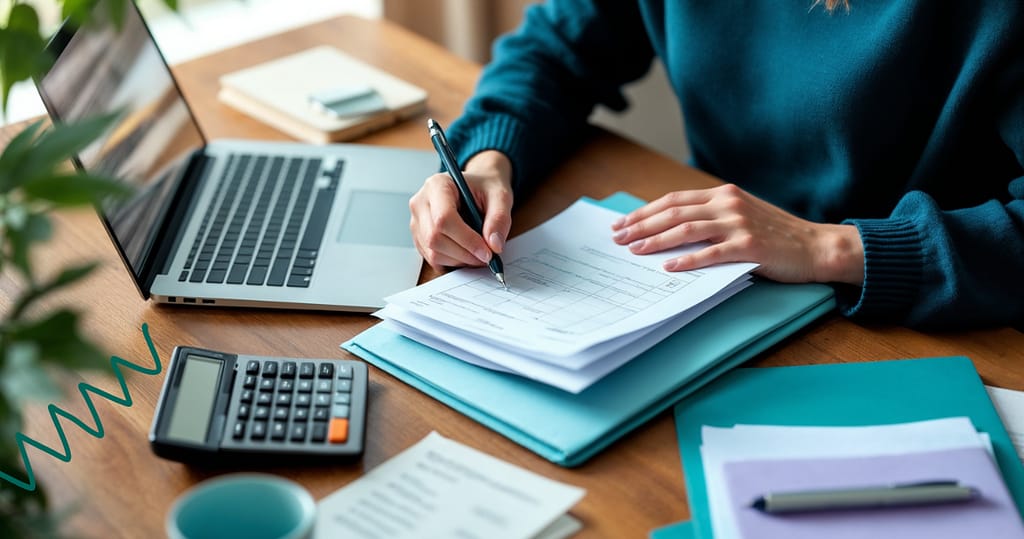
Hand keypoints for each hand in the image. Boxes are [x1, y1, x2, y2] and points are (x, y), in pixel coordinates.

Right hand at [409, 150, 513, 269]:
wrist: (478, 188)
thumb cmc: (486, 188)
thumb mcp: (500, 196)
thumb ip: (499, 218)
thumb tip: (494, 245)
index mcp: (437, 185)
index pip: (443, 218)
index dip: (467, 239)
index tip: (487, 252)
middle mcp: (421, 203)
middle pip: (435, 238)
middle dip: (465, 254)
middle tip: (487, 256)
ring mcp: (417, 222)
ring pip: (433, 253)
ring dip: (460, 260)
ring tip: (478, 253)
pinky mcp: (419, 238)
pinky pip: (433, 259)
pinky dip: (453, 262)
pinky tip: (467, 253)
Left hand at [610, 184, 863, 284]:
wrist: (816, 247)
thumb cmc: (776, 236)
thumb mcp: (741, 217)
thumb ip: (711, 218)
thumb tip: (670, 230)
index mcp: (723, 194)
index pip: (674, 200)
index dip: (645, 211)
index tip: (623, 223)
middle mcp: (728, 204)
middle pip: (674, 211)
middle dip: (642, 225)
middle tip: (618, 237)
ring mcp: (739, 223)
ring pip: (687, 229)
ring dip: (657, 240)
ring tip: (635, 250)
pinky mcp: (749, 245)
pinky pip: (710, 253)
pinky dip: (686, 259)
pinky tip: (668, 266)